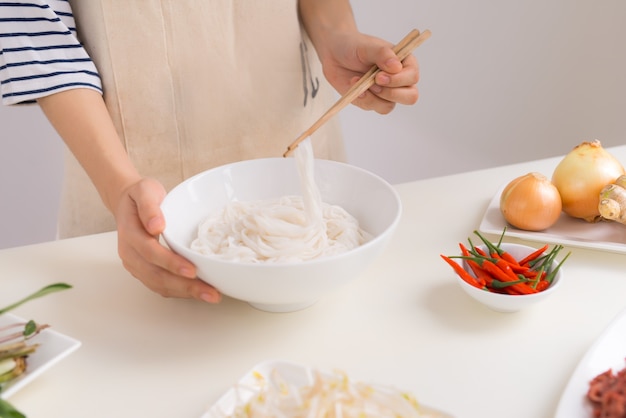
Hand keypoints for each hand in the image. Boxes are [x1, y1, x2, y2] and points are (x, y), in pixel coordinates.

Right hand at [114, 178, 221, 302]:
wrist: (129, 203)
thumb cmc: (141, 196)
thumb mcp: (145, 190)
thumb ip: (150, 206)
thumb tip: (156, 226)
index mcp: (129, 234)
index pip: (150, 253)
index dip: (171, 263)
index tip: (192, 270)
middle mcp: (130, 254)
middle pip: (156, 275)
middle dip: (184, 286)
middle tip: (210, 292)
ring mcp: (136, 265)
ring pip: (159, 285)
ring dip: (185, 293)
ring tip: (210, 295)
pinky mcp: (144, 271)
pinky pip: (160, 286)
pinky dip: (180, 292)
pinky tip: (198, 292)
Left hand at [319, 31, 419, 113]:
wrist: (334, 54)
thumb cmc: (354, 46)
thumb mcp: (367, 46)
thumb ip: (383, 54)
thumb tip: (396, 66)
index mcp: (404, 62)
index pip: (412, 77)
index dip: (398, 80)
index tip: (379, 75)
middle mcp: (399, 79)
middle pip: (410, 96)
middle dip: (391, 93)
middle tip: (373, 83)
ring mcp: (386, 92)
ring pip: (389, 106)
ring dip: (373, 97)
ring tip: (359, 82)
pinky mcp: (373, 100)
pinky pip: (373, 108)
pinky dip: (363, 100)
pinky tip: (355, 89)